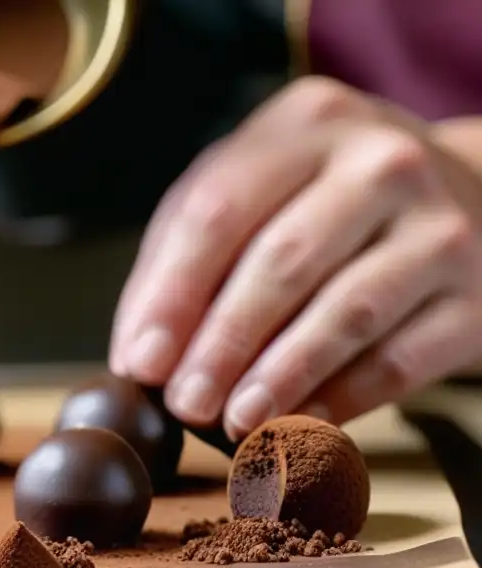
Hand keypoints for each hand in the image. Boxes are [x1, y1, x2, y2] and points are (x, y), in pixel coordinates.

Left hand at [109, 76, 481, 439]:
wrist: (470, 200)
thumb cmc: (327, 202)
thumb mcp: (253, 194)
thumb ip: (183, 257)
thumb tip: (138, 354)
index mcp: (306, 125)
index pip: (219, 210)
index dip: (173, 293)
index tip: (141, 360)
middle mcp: (379, 163)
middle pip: (281, 260)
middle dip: (222, 342)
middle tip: (184, 402)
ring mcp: (437, 227)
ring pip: (345, 312)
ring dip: (280, 376)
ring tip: (234, 421)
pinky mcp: (474, 296)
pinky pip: (399, 360)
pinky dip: (342, 399)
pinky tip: (300, 424)